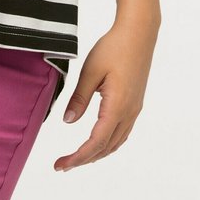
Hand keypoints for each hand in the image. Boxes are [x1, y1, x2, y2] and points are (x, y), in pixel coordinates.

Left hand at [53, 16, 158, 171]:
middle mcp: (129, 113)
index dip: (77, 157)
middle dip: (84, 159)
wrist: (139, 33)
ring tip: (77, 158)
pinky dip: (107, 143)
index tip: (60, 164)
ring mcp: (134, 110)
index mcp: (117, 107)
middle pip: (106, 148)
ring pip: (115, 143)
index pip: (95, 143)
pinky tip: (98, 141)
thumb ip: (79, 98)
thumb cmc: (114, 48)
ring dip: (96, 153)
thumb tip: (68, 122)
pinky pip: (121, 132)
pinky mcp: (135, 104)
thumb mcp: (90, 71)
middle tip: (63, 165)